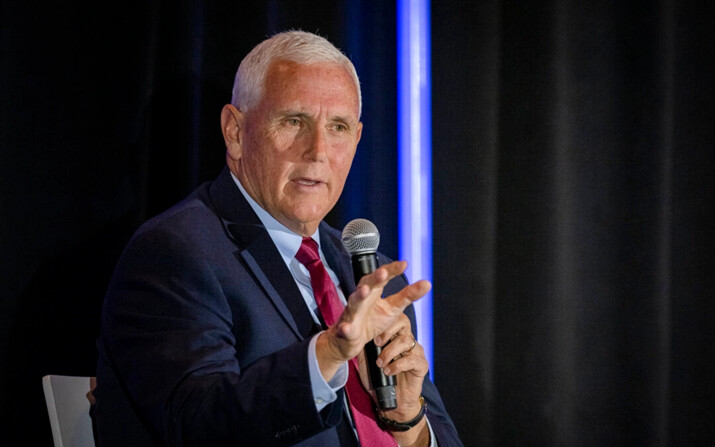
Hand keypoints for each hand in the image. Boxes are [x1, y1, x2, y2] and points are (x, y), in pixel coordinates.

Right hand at [315, 261, 430, 379]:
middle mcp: (362, 298)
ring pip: (354, 302)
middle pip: (367, 284)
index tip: (404, 264)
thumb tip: (427, 283)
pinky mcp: (346, 328)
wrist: (352, 339)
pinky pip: (345, 328)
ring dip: (359, 295)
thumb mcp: (394, 307)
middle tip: (383, 273)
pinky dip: (345, 328)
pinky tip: (346, 328)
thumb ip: (408, 295)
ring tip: (365, 290)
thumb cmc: (373, 319)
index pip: (384, 276)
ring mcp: (353, 312)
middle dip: (374, 278)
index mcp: (374, 290)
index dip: (392, 270)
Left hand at [365, 314, 431, 446]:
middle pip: (404, 323)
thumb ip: (363, 346)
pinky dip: (398, 365)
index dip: (385, 322)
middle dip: (388, 331)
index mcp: (395, 336)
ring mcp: (416, 352)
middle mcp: (407, 341)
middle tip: (377, 343)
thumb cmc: (378, 380)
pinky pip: (413, 359)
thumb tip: (353, 332)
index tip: (373, 334)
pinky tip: (389, 371)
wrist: (390, 402)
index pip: (395, 318)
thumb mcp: (366, 361)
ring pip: (406, 341)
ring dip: (390, 351)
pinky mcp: (421, 365)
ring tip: (380, 363)